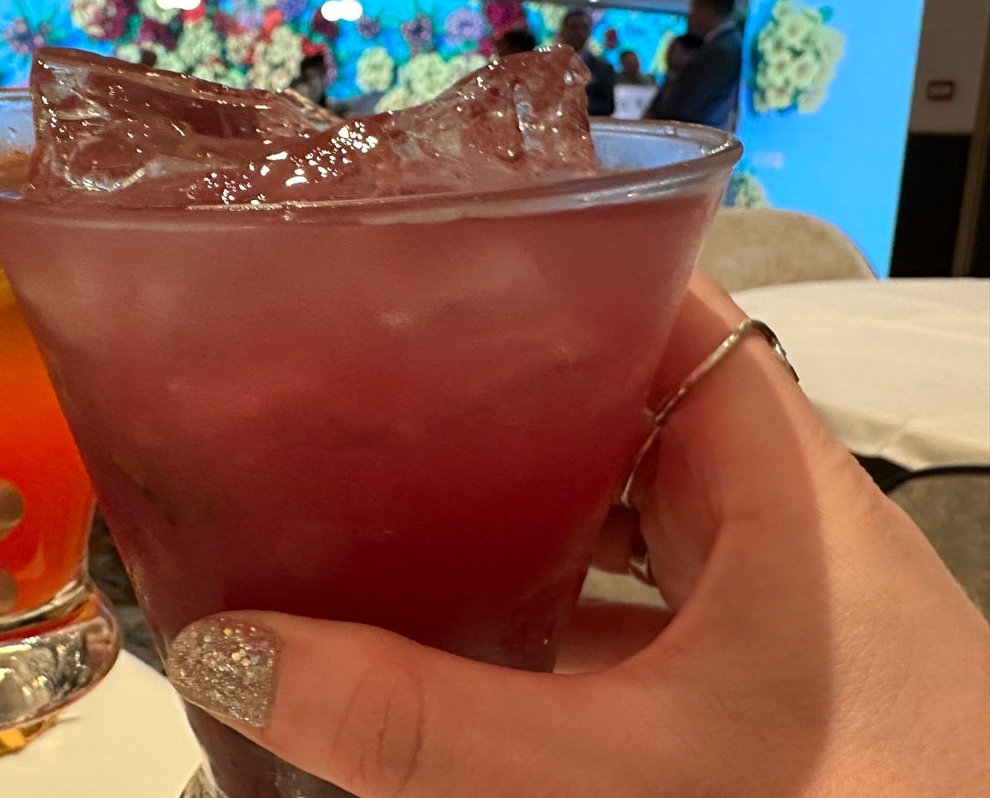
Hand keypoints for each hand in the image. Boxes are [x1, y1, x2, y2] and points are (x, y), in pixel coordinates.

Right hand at [165, 275, 989, 795]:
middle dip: (490, 399)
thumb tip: (235, 655)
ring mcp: (770, 609)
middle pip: (616, 405)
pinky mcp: (754, 684)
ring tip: (382, 497)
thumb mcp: (613, 777)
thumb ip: (419, 726)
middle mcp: (781, 523)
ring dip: (513, 510)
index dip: (541, 272)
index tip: (418, 269)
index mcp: (781, 483)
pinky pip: (627, 608)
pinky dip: (545, 607)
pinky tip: (460, 638)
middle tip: (358, 389)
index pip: (657, 307)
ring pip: (618, 513)